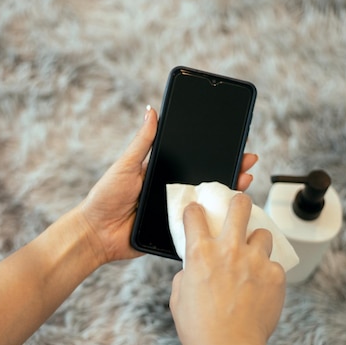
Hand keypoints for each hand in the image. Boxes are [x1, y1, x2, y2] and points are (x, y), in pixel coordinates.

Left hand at [78, 106, 259, 263]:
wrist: (97, 233)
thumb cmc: (106, 197)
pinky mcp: (175, 231)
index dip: (215, 152)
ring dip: (226, 194)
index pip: (194, 160)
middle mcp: (172, 191)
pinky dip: (213, 221)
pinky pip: (197, 226)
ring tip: (244, 182)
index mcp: (163, 173)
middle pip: (207, 180)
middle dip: (230, 170)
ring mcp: (176, 211)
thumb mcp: (125, 164)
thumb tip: (151, 110)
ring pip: (207, 202)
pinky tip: (228, 212)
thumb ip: (142, 141)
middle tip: (248, 161)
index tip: (234, 143)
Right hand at [169, 194, 284, 344]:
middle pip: (239, 207)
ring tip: (252, 257)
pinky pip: (273, 265)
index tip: (197, 211)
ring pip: (262, 234)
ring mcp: (255, 261)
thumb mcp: (179, 297)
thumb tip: (194, 267)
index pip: (195, 215)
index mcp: (200, 253)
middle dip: (239, 202)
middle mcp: (229, 250)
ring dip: (256, 242)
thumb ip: (187, 274)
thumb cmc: (200, 329)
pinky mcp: (275, 275)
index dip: (194, 210)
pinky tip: (260, 288)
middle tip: (239, 206)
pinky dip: (267, 272)